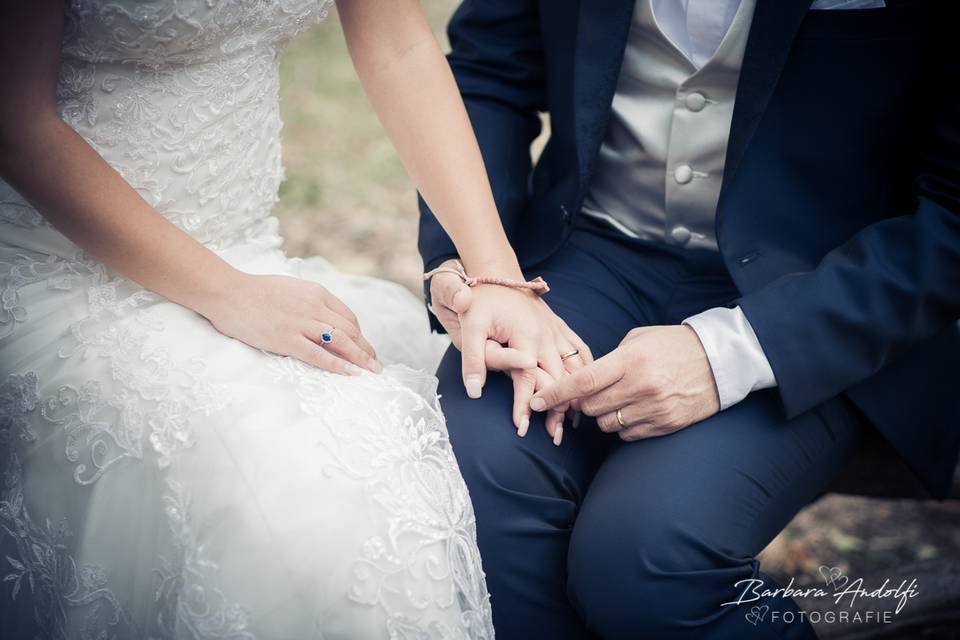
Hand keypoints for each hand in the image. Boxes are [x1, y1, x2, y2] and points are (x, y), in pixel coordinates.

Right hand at [200, 272, 381, 375]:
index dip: (360, 335)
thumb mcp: (291, 288)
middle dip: (366, 349)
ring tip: (372, 371)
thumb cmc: (255, 291)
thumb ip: (309, 302)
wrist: (227, 292)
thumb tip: (323, 319)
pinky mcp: (286, 339)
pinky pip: (318, 355)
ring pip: (341, 342)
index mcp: (316, 293)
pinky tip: (350, 374)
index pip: (348, 317)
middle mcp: (314, 307)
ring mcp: (301, 323)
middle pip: (350, 330)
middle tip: (376, 365)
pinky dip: (338, 365)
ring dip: (360, 359)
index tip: (364, 347)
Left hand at [429, 259, 592, 438]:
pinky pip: (581, 351)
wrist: (495, 271)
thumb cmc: (479, 300)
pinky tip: (588, 390)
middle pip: (559, 378)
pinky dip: (587, 373)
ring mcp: (556, 331)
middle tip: (554, 439)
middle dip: (557, 410)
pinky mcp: (560, 327)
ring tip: (572, 423)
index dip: (524, 405)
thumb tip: (474, 391)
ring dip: (576, 395)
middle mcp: (547, 334)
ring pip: (575, 368)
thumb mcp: (469, 325)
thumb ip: (473, 359)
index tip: (521, 429)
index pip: (528, 378)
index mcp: (526, 335)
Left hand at [529, 325, 719, 440]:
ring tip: (618, 399)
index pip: (583, 382)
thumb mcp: (639, 340)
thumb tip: (581, 382)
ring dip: (604, 415)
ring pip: (607, 424)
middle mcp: (641, 386)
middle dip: (583, 403)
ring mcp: (654, 408)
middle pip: (591, 407)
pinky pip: (627, 435)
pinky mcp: (666, 425)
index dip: (555, 394)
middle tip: (589, 394)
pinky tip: (634, 410)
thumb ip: (609, 359)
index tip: (535, 402)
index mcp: (631, 360)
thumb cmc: (673, 345)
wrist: (719, 361)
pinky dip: (623, 426)